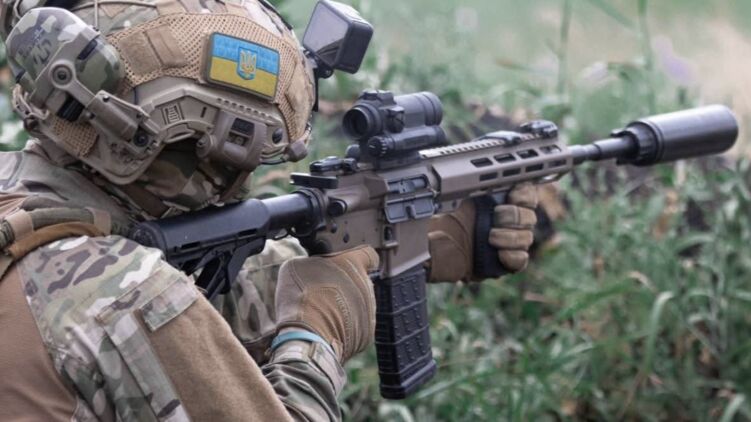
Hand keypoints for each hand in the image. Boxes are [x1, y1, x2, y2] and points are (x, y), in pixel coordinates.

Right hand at [275, 246, 378, 362]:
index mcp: (353, 263)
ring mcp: (369, 310)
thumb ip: (311, 262)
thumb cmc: (302, 297)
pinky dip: (344, 329)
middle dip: (344, 286)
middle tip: (323, 292)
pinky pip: (356, 327)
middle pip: (359, 282)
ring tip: (321, 314)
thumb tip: (311, 266)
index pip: (368, 254)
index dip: (357, 258)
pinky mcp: (366, 334)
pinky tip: (326, 330)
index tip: (346, 264)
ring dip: (344, 307)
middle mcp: (367, 285)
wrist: (308, 336)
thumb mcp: (295, 266)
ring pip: (358, 305)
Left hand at [427, 183, 538, 281]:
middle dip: (513, 215)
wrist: (439, 248)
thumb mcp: (456, 200)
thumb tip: (474, 177)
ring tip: (491, 237)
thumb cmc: (448, 221)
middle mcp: (511, 222)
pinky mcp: (506, 263)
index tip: (512, 196)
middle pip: (529, 216)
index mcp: (503, 202)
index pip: (527, 194)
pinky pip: (521, 260)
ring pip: (526, 238)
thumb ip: (471, 188)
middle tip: (496, 216)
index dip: (524, 194)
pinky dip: (513, 256)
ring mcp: (511, 243)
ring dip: (510, 237)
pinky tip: (500, 253)